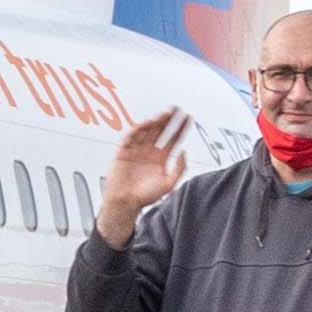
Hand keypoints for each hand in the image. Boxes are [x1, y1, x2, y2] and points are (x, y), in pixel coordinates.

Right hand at [101, 107, 191, 231]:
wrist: (124, 202)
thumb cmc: (144, 197)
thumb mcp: (169, 184)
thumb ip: (179, 168)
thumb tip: (184, 152)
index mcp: (161, 160)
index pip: (173, 139)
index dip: (181, 128)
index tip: (187, 118)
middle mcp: (149, 153)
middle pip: (161, 131)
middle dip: (169, 120)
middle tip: (176, 109)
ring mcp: (137, 151)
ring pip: (148, 131)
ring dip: (156, 122)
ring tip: (164, 115)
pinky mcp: (124, 151)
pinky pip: (131, 136)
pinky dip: (138, 128)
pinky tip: (147, 123)